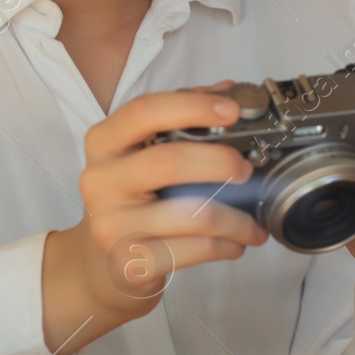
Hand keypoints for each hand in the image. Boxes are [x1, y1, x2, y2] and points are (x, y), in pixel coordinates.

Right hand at [41, 84, 268, 354]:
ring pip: (191, 215)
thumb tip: (228, 89)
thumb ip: (180, 120)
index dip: (191, 107)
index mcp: (104, 143)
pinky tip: (235, 243)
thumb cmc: (132, 201)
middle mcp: (100, 180)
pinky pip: (194, 250)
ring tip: (253, 224)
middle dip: (220, 163)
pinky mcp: (130, 263)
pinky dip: (226, 246)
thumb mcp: (143, 155)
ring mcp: (111, 225)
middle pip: (168, 161)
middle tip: (248, 171)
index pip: (143, 111)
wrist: (101, 265)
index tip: (232, 110)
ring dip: (236, 219)